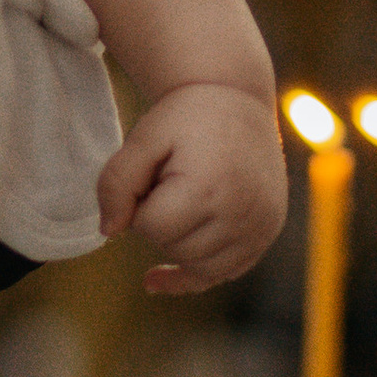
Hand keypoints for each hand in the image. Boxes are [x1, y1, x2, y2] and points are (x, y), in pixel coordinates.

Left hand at [97, 84, 287, 292]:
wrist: (236, 96)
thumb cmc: (185, 116)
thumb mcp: (143, 137)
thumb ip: (116, 183)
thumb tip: (109, 231)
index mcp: (208, 188)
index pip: (151, 228)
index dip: (140, 205)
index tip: (150, 176)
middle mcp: (241, 213)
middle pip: (176, 249)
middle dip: (160, 223)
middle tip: (169, 180)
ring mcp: (260, 226)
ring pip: (200, 267)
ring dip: (180, 242)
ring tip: (182, 200)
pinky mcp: (267, 232)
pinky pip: (226, 273)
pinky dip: (196, 274)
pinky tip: (156, 279)